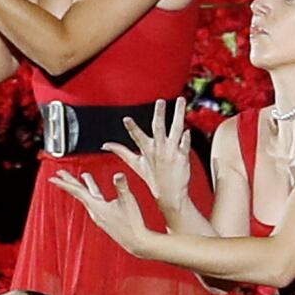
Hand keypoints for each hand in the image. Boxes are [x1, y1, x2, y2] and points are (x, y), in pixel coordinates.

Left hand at [52, 171, 150, 251]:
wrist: (136, 242)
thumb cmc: (132, 223)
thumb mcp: (128, 201)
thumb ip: (122, 186)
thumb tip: (118, 174)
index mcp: (97, 206)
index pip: (77, 191)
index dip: (65, 182)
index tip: (53, 178)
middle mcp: (95, 211)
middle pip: (79, 193)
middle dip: (70, 182)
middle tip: (59, 174)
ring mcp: (100, 215)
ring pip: (89, 196)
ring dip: (85, 186)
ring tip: (83, 176)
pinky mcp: (106, 218)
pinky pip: (96, 202)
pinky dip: (94, 193)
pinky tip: (97, 193)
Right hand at [119, 97, 197, 219]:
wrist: (170, 194)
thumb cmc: (153, 179)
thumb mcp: (135, 164)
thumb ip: (121, 151)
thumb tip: (105, 145)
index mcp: (147, 150)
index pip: (137, 137)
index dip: (132, 128)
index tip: (126, 120)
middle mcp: (159, 149)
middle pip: (158, 128)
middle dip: (159, 114)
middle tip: (159, 102)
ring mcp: (171, 152)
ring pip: (175, 129)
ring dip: (178, 114)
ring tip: (180, 100)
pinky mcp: (183, 156)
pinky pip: (185, 144)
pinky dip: (186, 137)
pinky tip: (188, 130)